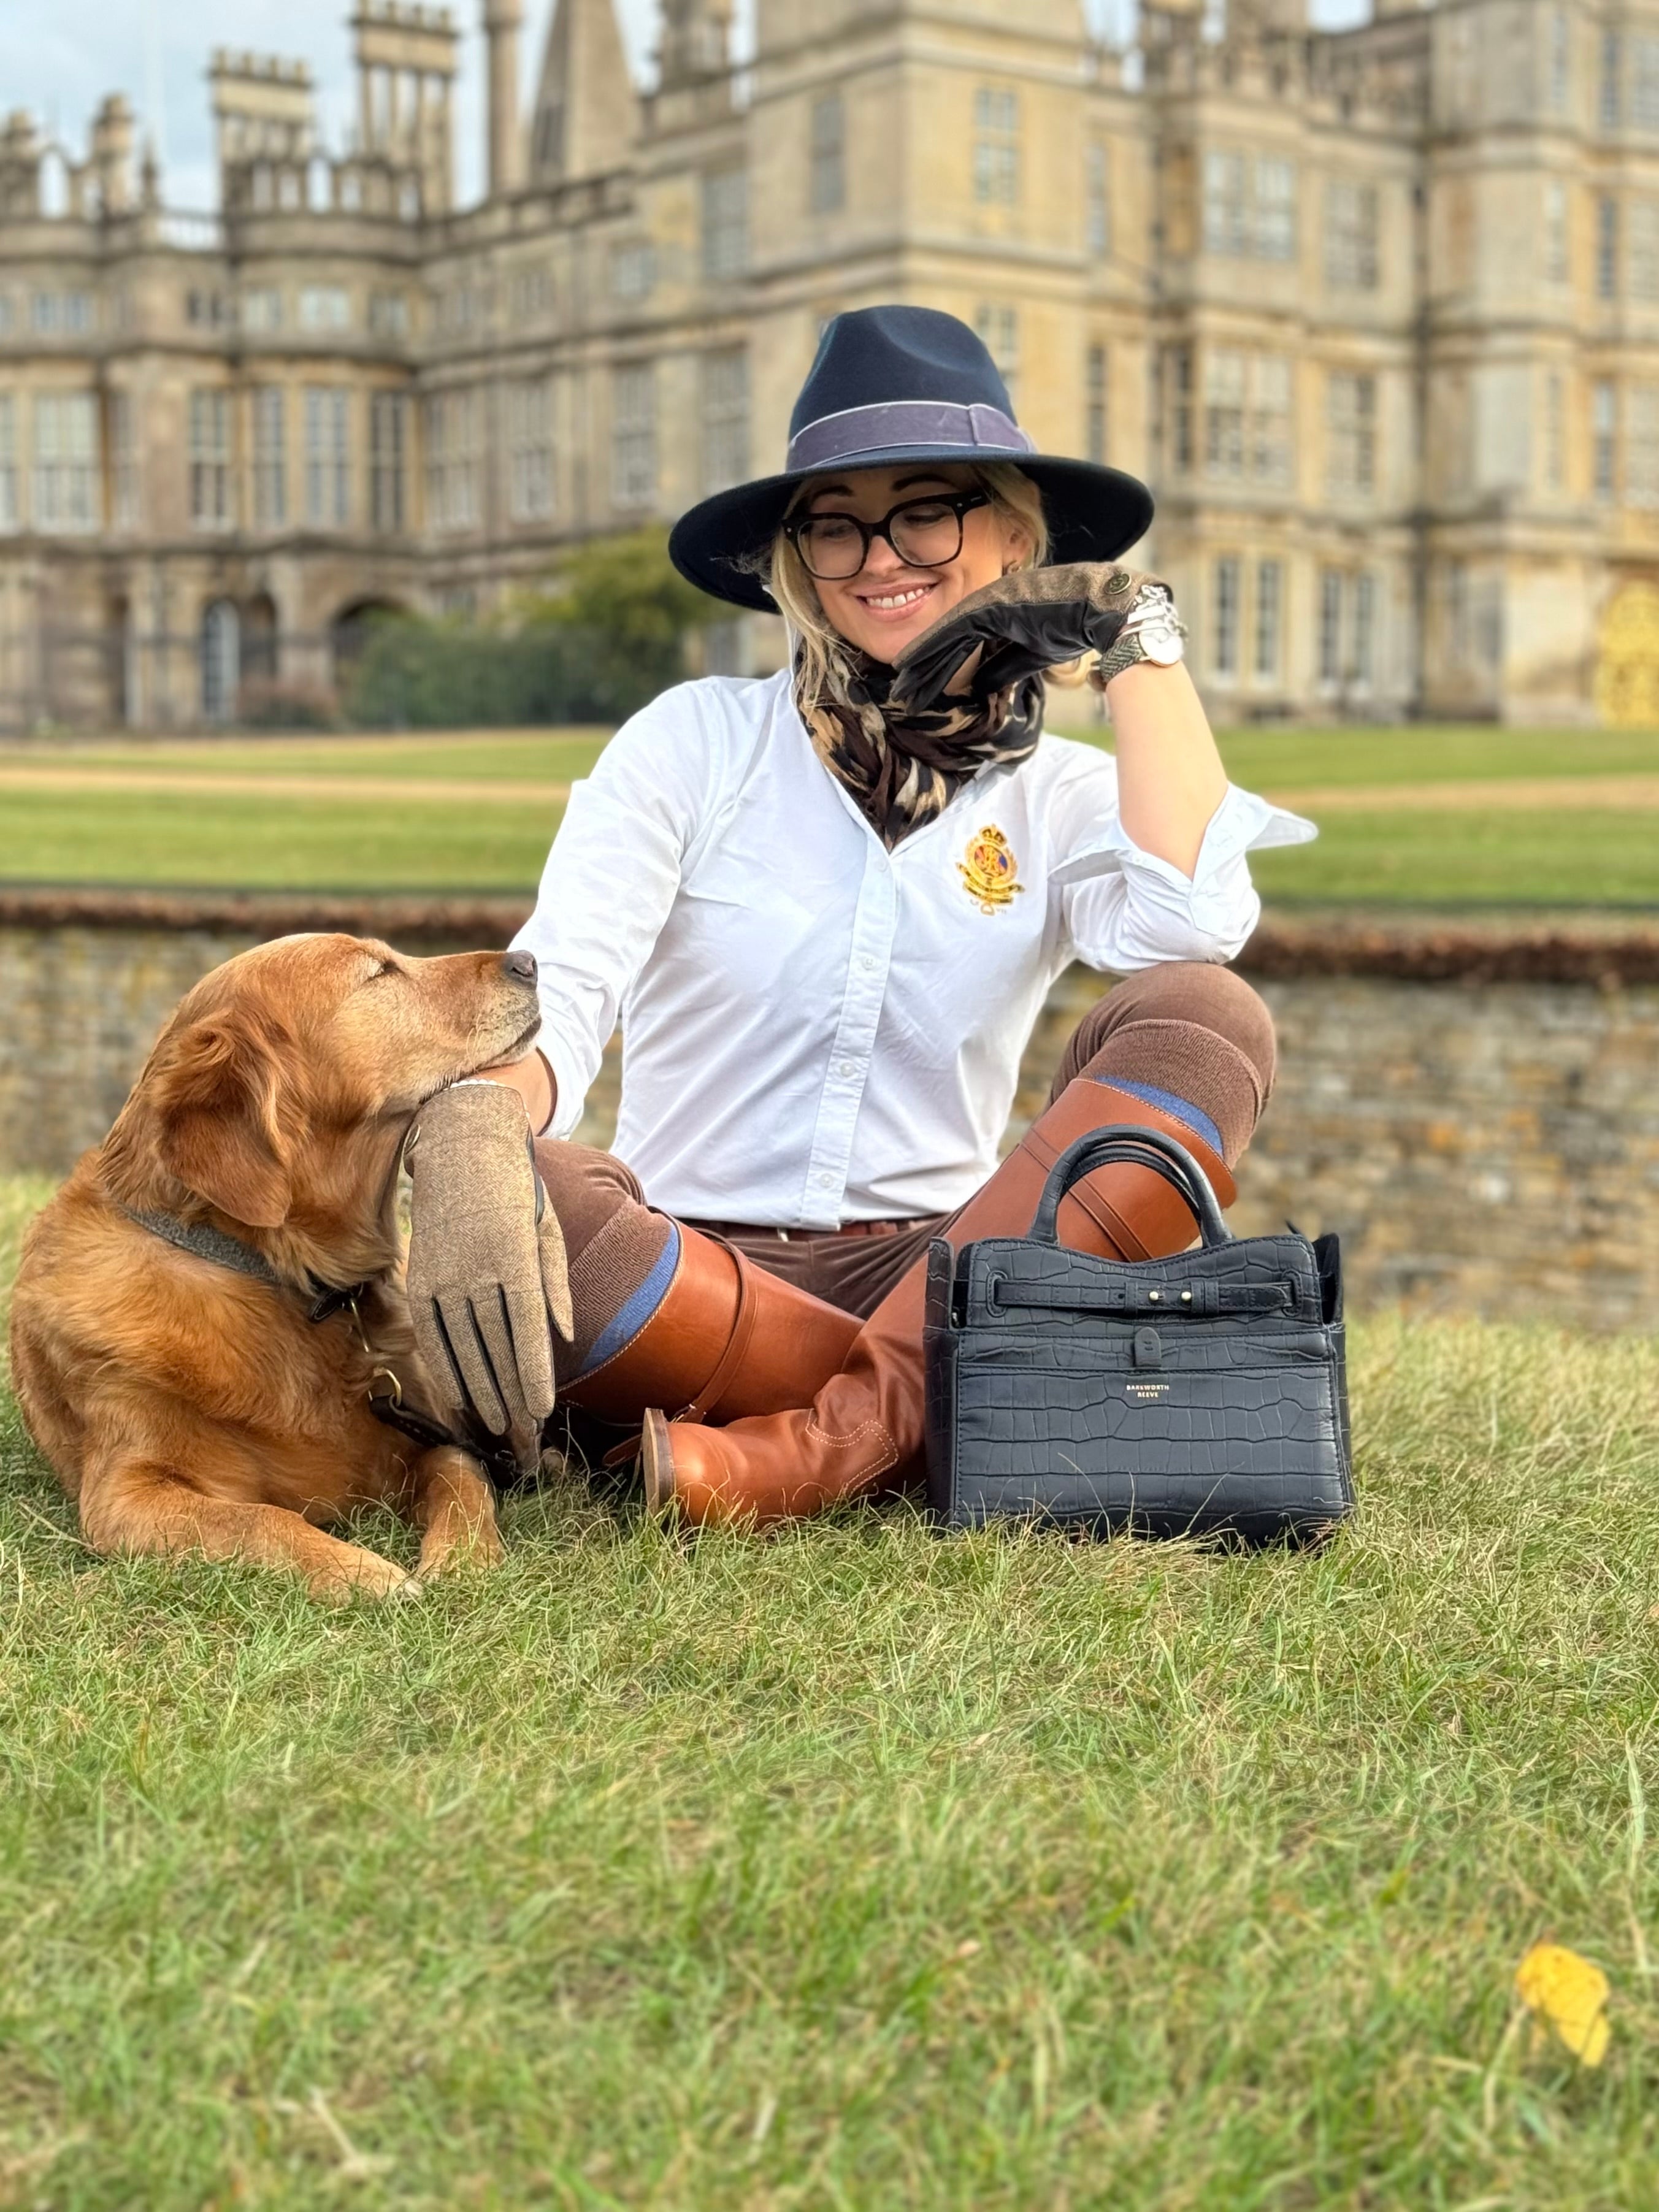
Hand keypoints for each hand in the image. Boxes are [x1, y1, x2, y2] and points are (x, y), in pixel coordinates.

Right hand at [404, 1082, 573, 1470]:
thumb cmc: (517, 1194)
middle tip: (524, 1433)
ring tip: (496, 1425)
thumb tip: (564, 1338)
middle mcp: (476, 1269)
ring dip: (479, 1390)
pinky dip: (444, 1368)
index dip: (534, 1374)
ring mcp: (443, 1274)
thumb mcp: (548, 1230)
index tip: (542, 1409)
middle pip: (495, 1346)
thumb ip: (556, 1286)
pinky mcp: (419, 1277)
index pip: (527, 1329)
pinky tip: (459, 1397)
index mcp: (515, 1258)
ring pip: (461, 1346)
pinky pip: (430, 1334)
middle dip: (510, 1394)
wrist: (461, 1150)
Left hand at [891, 563, 1159, 711]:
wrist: (1100, 607)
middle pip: (948, 640)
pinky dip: (930, 648)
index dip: (937, 665)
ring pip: (945, 636)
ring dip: (921, 663)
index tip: (917, 687)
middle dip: (923, 668)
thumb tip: (979, 688)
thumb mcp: (1032, 655)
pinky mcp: (991, 604)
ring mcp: (988, 600)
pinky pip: (953, 630)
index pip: (961, 642)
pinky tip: (909, 665)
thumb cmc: (1074, 627)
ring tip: (898, 685)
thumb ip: (1004, 667)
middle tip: (900, 693)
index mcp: (998, 612)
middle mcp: (988, 602)